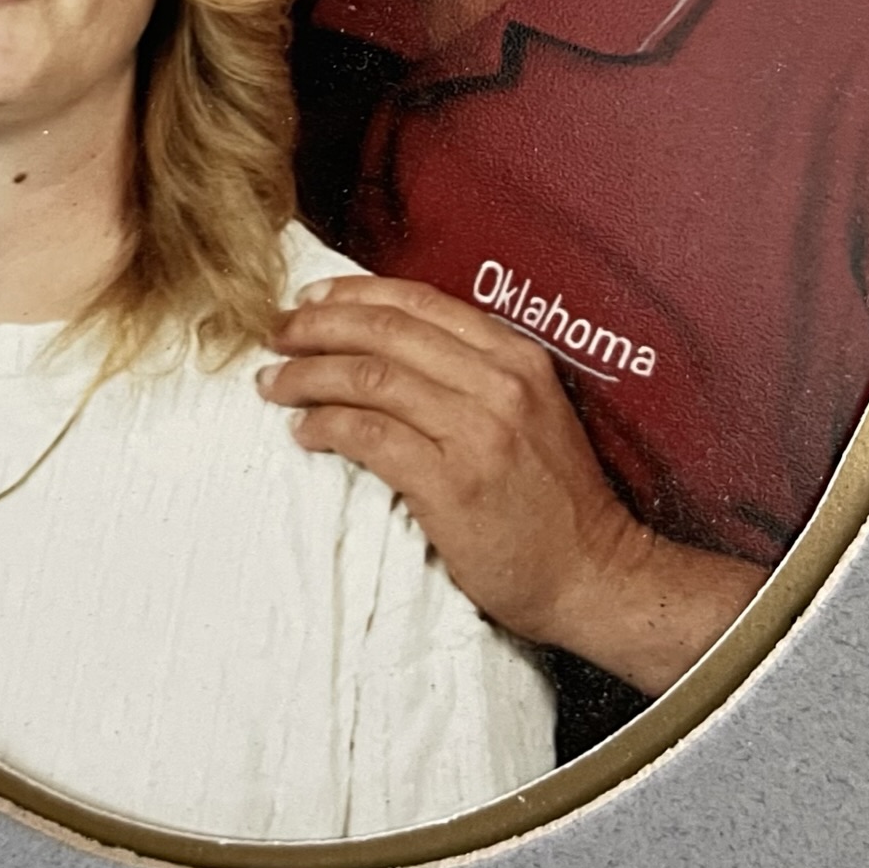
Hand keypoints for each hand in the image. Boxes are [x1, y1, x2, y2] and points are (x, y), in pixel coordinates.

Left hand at [260, 274, 766, 694]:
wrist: (594, 573)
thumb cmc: (554, 497)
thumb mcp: (531, 408)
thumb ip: (474, 372)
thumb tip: (388, 346)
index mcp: (515, 355)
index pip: (420, 302)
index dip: (355, 295)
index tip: (310, 298)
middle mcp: (498, 382)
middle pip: (386, 332)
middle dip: (318, 327)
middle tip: (275, 336)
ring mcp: (477, 431)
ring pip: (370, 378)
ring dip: (309, 376)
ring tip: (274, 384)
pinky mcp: (452, 483)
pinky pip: (370, 436)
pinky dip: (326, 426)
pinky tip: (304, 432)